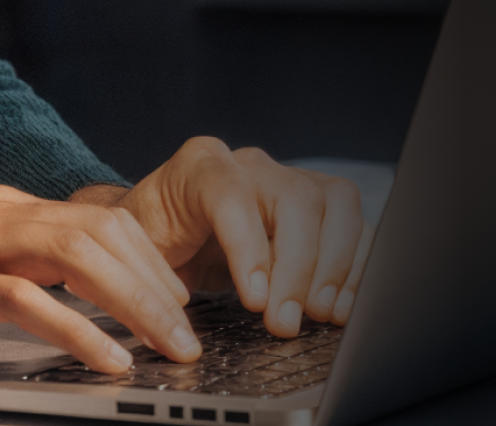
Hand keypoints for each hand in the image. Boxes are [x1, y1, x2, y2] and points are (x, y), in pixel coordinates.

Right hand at [0, 184, 205, 374]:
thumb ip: (15, 267)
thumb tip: (81, 297)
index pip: (100, 218)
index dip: (152, 261)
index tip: (181, 304)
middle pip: (101, 230)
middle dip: (159, 284)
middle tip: (192, 334)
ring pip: (77, 255)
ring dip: (136, 305)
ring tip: (170, 348)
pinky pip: (26, 301)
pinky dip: (78, 331)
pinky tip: (107, 359)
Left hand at [100, 137, 367, 337]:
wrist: (162, 229)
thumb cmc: (148, 241)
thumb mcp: (138, 255)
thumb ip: (156, 279)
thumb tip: (176, 329)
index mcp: (199, 167)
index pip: (231, 193)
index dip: (249, 247)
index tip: (256, 301)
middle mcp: (250, 166)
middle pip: (296, 196)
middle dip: (300, 266)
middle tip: (287, 322)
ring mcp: (289, 180)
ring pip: (338, 203)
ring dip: (338, 266)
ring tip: (322, 314)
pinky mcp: (319, 205)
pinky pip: (356, 225)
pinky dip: (356, 268)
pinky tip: (341, 306)